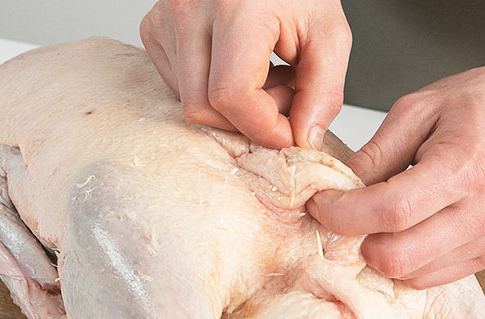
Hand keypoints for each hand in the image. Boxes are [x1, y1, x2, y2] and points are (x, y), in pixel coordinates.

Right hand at [140, 0, 350, 148]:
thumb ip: (324, 91)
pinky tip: (239, 68)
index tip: (290, 130)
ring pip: (189, 102)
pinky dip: (212, 91)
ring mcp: (165, 20)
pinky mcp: (155, 30)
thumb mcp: (329, 34)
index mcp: (234, 7)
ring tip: (265, 75)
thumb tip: (302, 139)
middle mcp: (189, 10)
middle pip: (204, 108)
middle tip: (285, 93)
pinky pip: (178, 87)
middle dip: (249, 119)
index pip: (231, 94)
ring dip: (232, 107)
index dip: (264, 126)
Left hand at [307, 63, 484, 287]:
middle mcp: (480, 213)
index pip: (390, 211)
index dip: (343, 214)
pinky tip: (405, 228)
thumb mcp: (416, 109)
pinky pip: (426, 277)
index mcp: (463, 168)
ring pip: (407, 274)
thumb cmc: (477, 106)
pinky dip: (403, 260)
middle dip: (355, 239)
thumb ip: (373, 155)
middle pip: (396, 256)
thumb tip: (335, 191)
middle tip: (342, 214)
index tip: (319, 203)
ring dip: (378, 251)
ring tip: (377, 216)